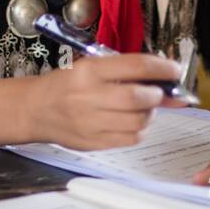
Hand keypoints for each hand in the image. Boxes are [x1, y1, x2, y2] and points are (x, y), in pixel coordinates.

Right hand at [27, 53, 185, 150]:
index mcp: (89, 70)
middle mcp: (89, 96)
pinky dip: (138, 130)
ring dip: (149, 113)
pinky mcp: (93, 142)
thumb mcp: (89, 66)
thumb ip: (124, 71)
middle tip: (158, 92)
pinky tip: (130, 121)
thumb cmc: (66, 84)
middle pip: (138, 98)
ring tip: (143, 107)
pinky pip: (130, 139)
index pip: (135, 66)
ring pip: (138, 121)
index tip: (174, 70)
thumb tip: (164, 79)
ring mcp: (90, 122)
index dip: (162, 68)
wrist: (35, 109)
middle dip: (157, 95)